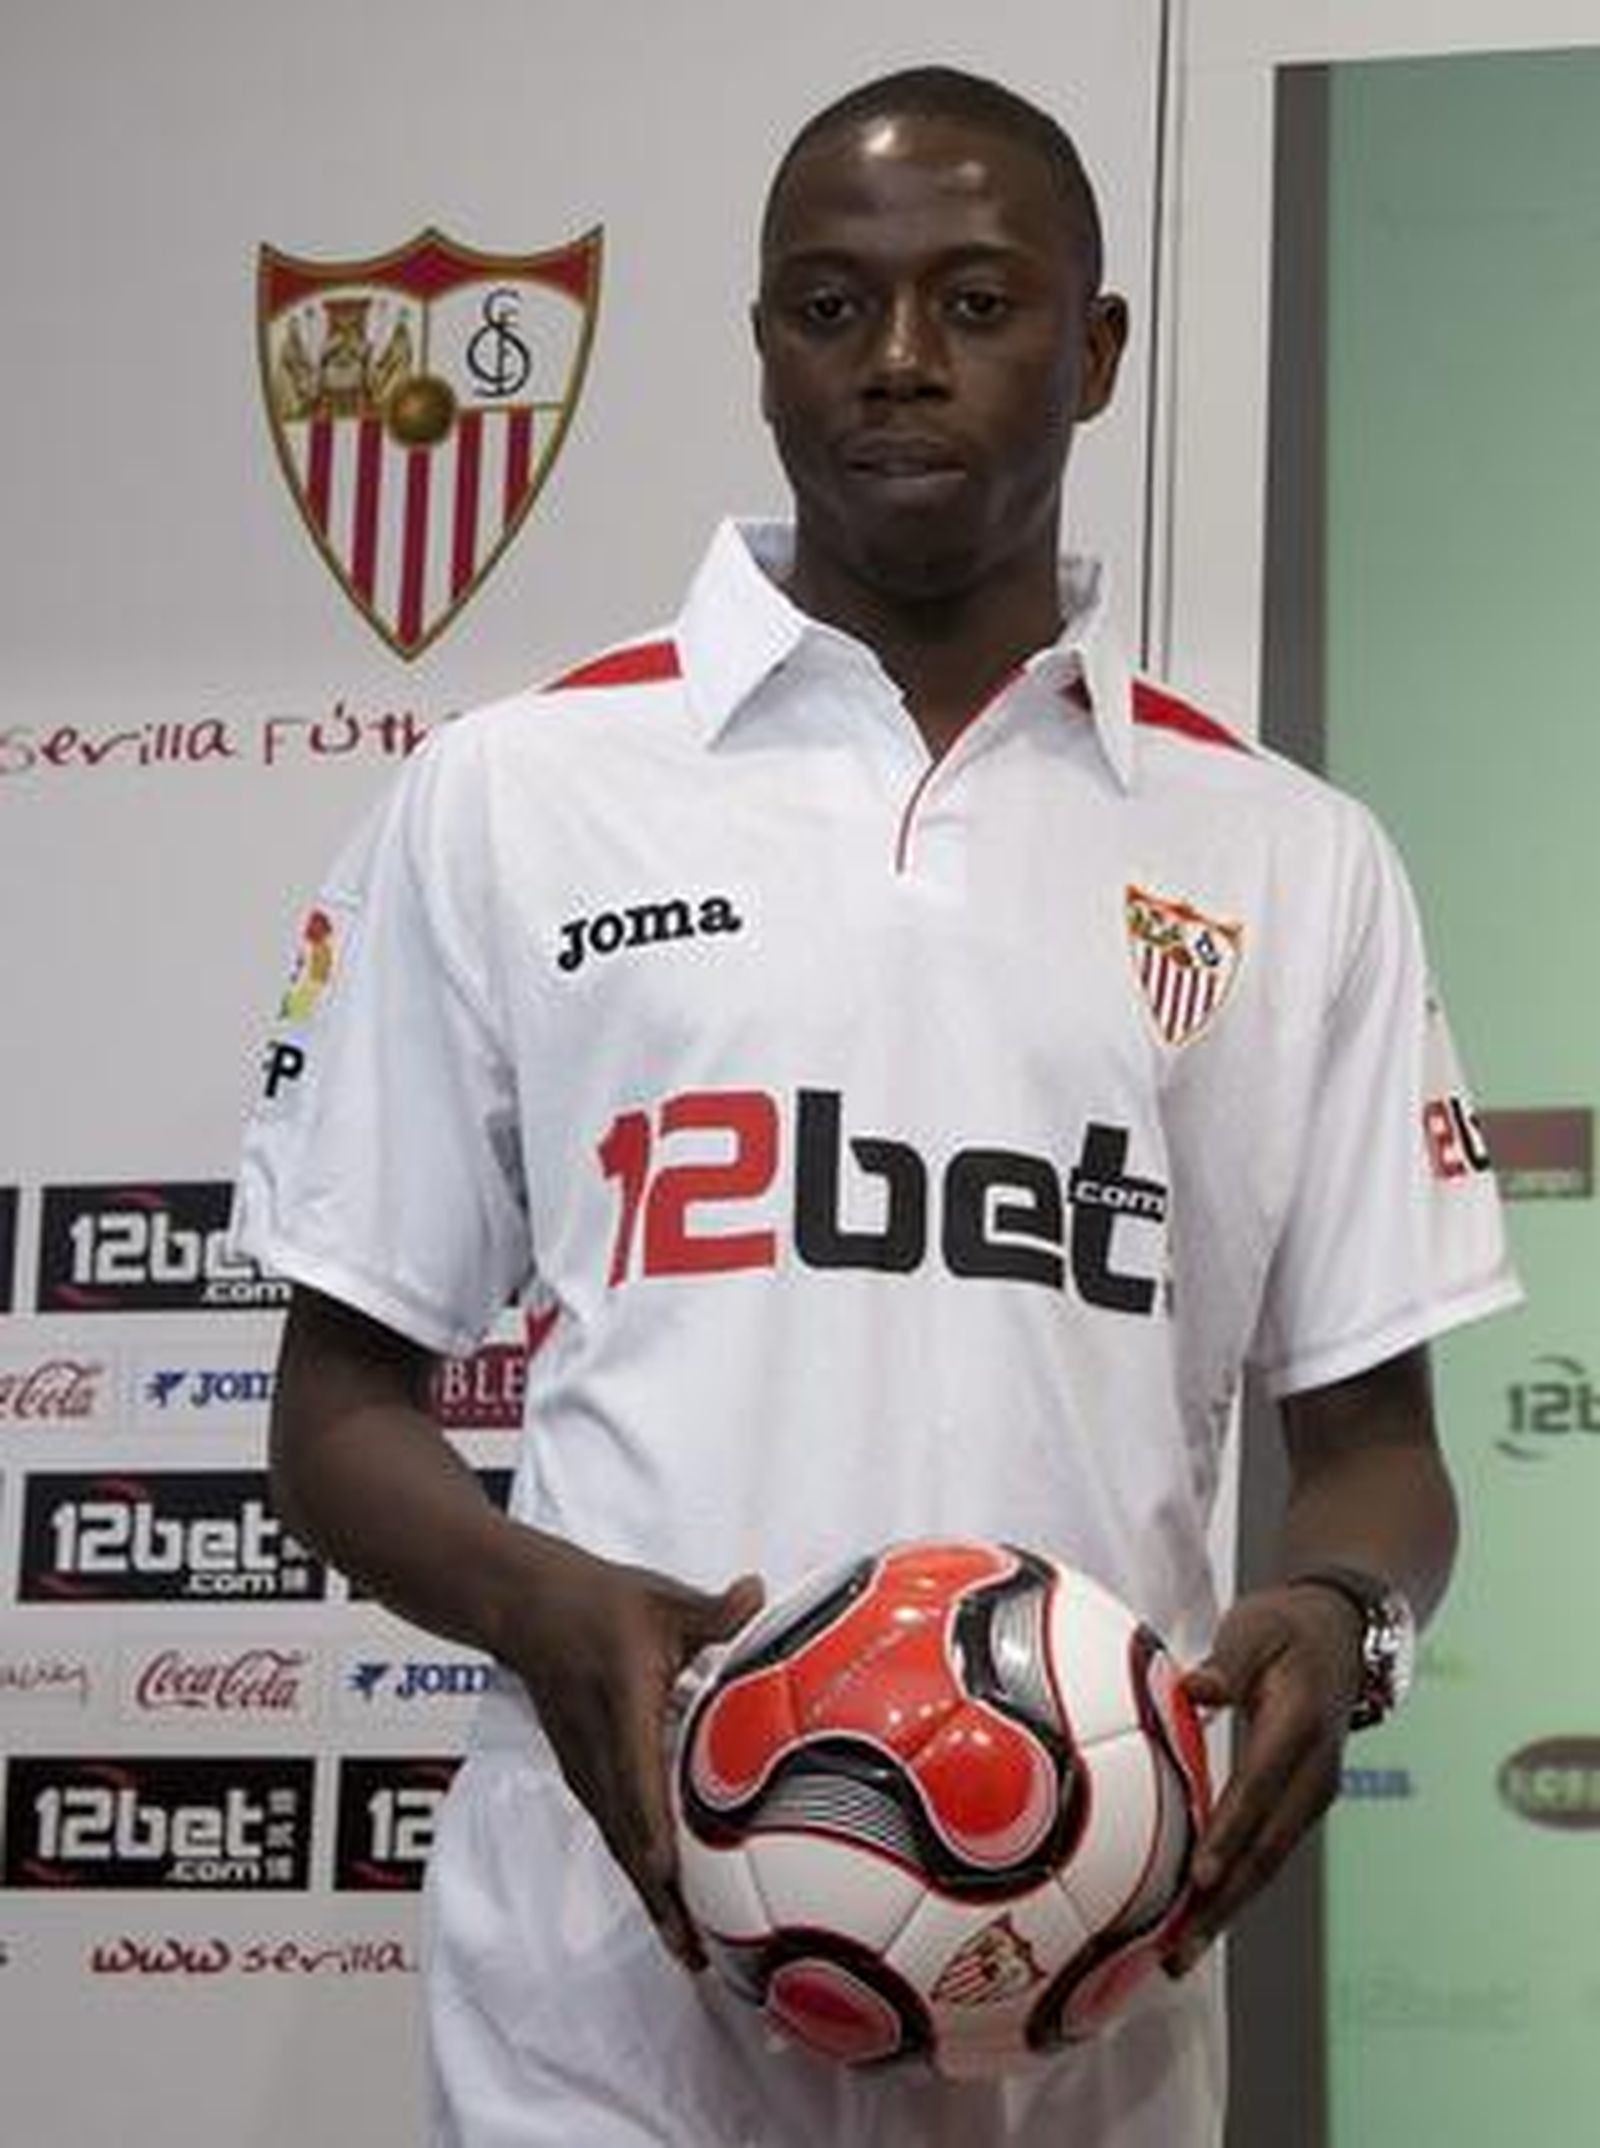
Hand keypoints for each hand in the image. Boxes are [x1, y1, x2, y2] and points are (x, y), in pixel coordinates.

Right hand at [498, 1533, 763, 1967]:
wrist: (527, 1609)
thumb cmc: (600, 1602)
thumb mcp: (660, 1599)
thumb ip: (712, 1609)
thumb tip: (759, 1592)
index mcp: (620, 1702)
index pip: (635, 1775)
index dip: (653, 1830)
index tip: (673, 1877)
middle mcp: (597, 1749)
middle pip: (626, 1833)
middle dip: (659, 1895)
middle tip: (699, 1951)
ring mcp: (585, 1767)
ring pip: (618, 1842)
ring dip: (650, 1896)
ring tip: (689, 1949)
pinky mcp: (584, 1775)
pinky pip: (614, 1831)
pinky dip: (639, 1871)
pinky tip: (665, 1901)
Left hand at [1165, 1583, 1361, 1973]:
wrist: (1343, 1636)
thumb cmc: (1288, 1628)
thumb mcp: (1257, 1630)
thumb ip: (1228, 1662)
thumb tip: (1195, 1687)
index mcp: (1299, 1728)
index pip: (1260, 1790)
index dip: (1230, 1834)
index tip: (1198, 1876)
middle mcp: (1313, 1775)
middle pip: (1267, 1850)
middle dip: (1223, 1904)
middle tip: (1178, 1949)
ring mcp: (1310, 1797)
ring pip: (1267, 1864)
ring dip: (1225, 1910)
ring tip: (1179, 1954)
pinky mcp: (1299, 1806)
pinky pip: (1266, 1854)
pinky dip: (1234, 1888)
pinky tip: (1198, 1916)